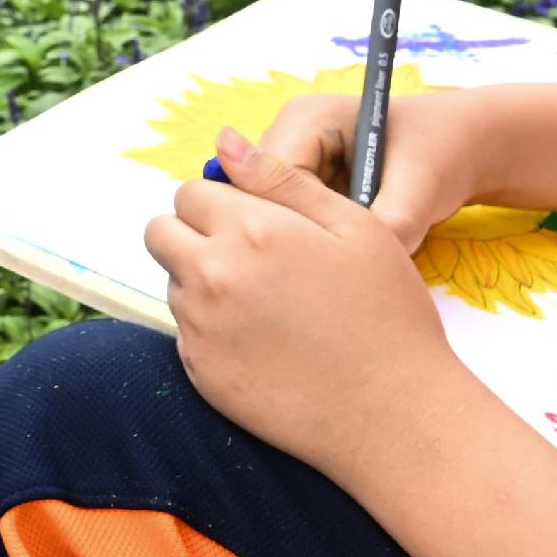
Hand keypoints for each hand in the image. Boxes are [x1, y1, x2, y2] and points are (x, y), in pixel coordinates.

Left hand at [141, 127, 462, 477]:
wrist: (394, 415)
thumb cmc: (387, 314)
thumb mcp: (354, 227)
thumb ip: (281, 180)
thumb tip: (225, 142)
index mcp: (250, 230)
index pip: (189, 193)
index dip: (222, 203)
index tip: (256, 223)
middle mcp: (212, 275)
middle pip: (162, 233)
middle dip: (195, 236)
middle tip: (252, 260)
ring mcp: (200, 329)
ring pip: (175, 284)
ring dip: (205, 284)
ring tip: (270, 307)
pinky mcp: (199, 374)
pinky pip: (186, 335)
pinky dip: (213, 332)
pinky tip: (266, 345)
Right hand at [249, 85, 508, 252]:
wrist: (462, 147)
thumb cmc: (442, 154)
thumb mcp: (417, 194)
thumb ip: (384, 228)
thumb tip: (352, 270)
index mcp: (305, 117)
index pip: (270, 182)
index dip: (299, 226)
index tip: (337, 259)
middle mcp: (286, 134)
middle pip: (262, 201)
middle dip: (300, 237)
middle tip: (341, 268)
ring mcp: (291, 160)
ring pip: (274, 218)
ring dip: (308, 243)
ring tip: (346, 262)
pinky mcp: (301, 184)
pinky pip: (290, 223)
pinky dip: (315, 243)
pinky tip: (344, 255)